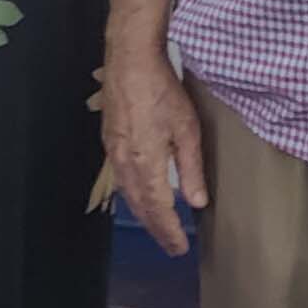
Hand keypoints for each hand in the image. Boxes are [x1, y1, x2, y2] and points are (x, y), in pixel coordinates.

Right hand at [105, 46, 209, 255]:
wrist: (130, 60)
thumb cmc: (160, 89)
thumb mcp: (187, 129)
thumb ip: (191, 168)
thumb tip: (197, 201)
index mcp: (146, 162)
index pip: (158, 208)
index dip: (169, 231)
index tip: (179, 248)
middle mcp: (125, 162)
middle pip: (140, 207)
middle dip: (156, 228)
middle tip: (171, 246)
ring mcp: (114, 152)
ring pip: (128, 195)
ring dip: (143, 215)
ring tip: (159, 227)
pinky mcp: (110, 141)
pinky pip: (121, 179)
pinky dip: (133, 196)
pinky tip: (141, 197)